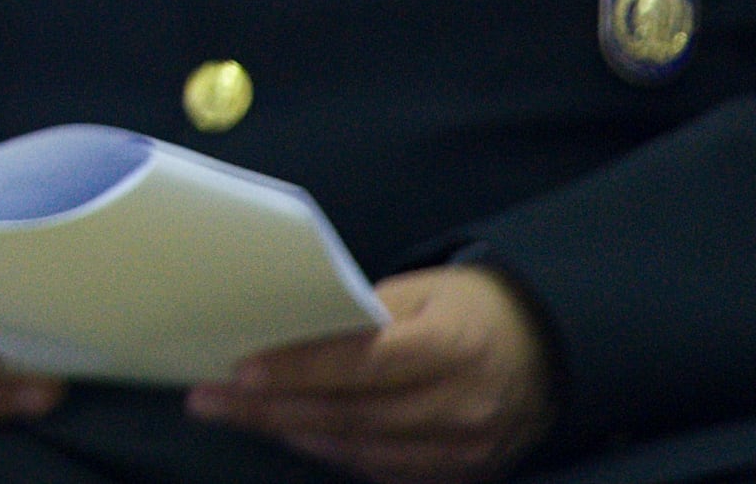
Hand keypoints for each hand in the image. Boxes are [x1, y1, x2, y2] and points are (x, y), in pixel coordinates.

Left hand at [190, 266, 554, 483]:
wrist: (546, 348)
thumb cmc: (468, 307)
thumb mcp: (421, 291)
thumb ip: (362, 318)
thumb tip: (288, 337)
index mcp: (452, 346)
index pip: (362, 365)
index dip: (299, 370)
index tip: (239, 371)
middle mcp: (462, 404)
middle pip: (351, 416)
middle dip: (272, 410)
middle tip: (209, 400)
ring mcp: (466, 448)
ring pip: (361, 451)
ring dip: (293, 435)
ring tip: (238, 415)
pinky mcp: (464, 474)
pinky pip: (385, 472)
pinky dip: (334, 455)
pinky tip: (294, 436)